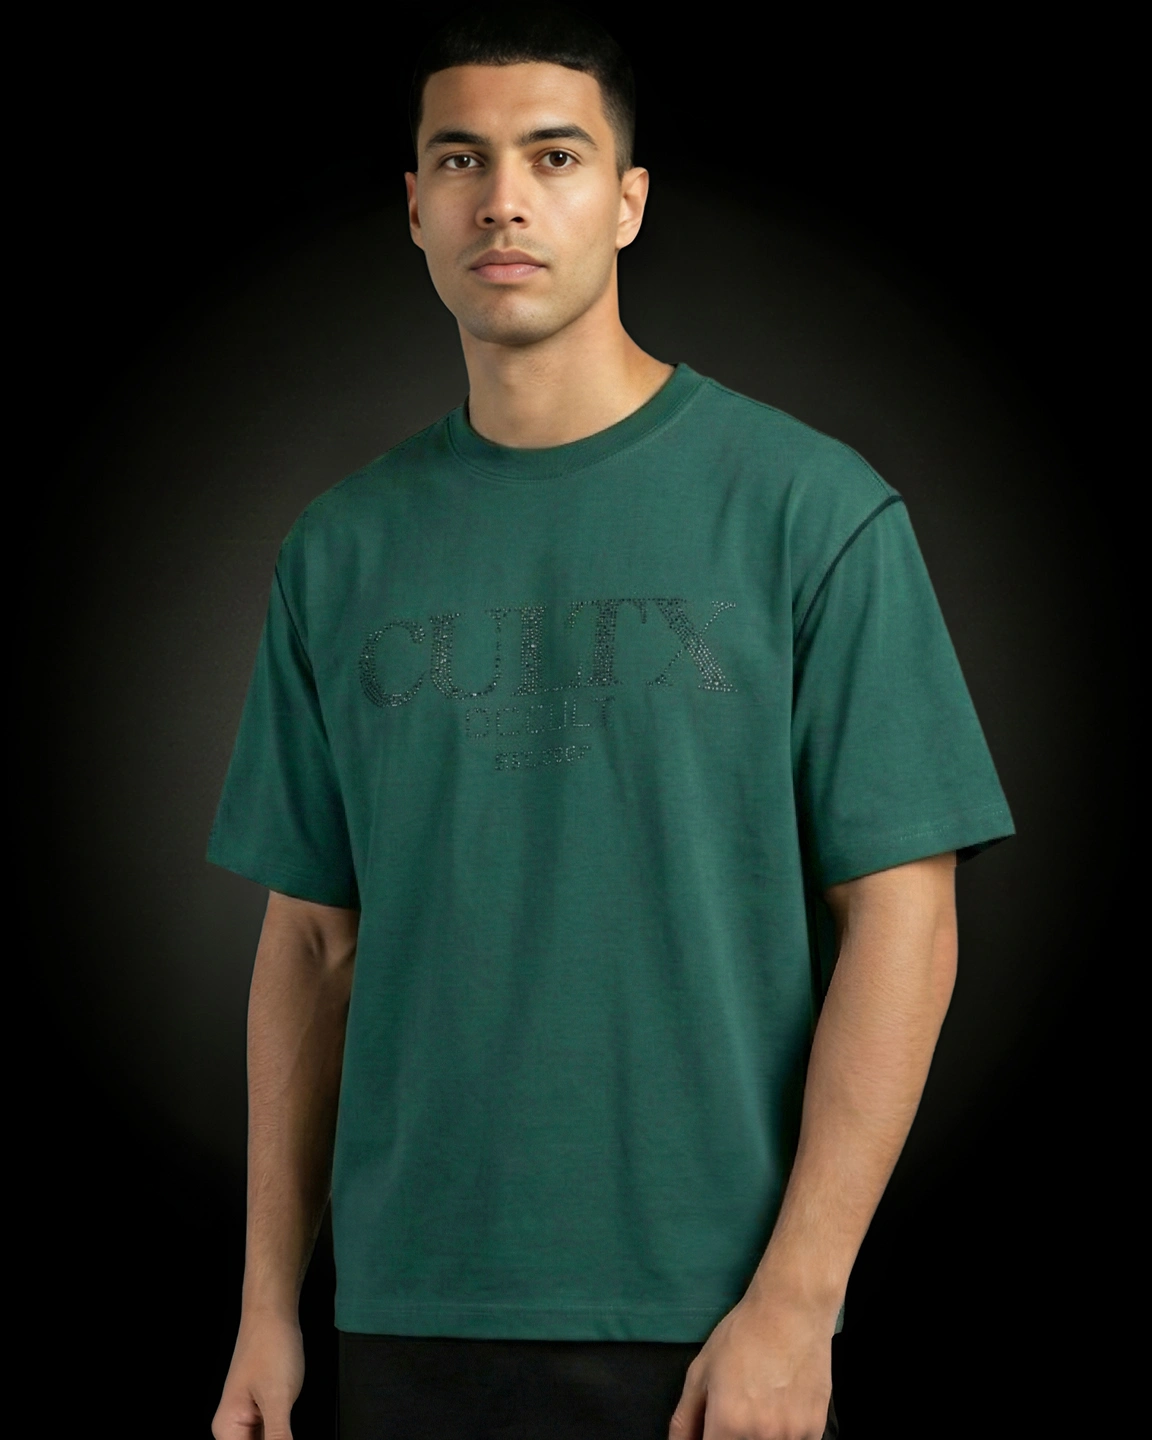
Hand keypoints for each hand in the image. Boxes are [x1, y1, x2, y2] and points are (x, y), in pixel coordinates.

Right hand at [211, 1311, 304, 1439]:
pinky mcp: (263, 1411)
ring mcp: (248, 1419)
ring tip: (290, 1429)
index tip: (284, 1439)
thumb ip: (279, 1438)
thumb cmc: (270, 1346)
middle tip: (289, 1433)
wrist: (273, 1312)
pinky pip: (272, 1436)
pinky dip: (283, 1438)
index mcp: (227, 1429)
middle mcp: (232, 1428)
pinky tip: (291, 1433)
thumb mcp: (278, 1399)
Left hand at [668, 1290, 834, 1439]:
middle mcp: (761, 1436)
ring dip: (760, 1435)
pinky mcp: (816, 1429)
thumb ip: (685, 1419)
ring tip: (761, 1404)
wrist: (791, 1311)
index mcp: (728, 1423)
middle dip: (734, 1435)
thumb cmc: (742, 1335)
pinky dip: (784, 1433)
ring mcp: (792, 1435)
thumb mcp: (701, 1370)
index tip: (714, 1430)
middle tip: (739, 1410)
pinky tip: (781, 1407)